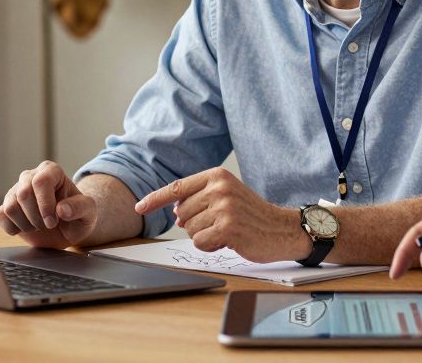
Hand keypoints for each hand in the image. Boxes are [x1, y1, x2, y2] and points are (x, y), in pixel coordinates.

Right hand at [0, 161, 96, 248]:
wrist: (66, 229)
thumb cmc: (78, 216)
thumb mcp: (89, 212)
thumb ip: (80, 207)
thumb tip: (62, 210)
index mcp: (51, 171)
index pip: (40, 182)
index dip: (45, 205)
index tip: (52, 222)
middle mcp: (30, 177)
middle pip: (23, 194)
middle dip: (36, 217)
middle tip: (48, 224)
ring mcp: (15, 191)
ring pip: (10, 207)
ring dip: (26, 224)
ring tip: (38, 225)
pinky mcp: (4, 207)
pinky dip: (12, 228)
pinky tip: (25, 228)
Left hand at [135, 167, 306, 262]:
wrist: (282, 229)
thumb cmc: (251, 215)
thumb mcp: (226, 196)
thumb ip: (199, 200)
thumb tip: (176, 214)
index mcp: (217, 175)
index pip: (177, 188)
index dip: (155, 199)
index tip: (139, 208)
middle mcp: (219, 188)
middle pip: (182, 213)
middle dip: (196, 224)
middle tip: (221, 223)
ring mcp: (224, 207)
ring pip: (190, 230)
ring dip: (205, 236)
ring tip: (228, 231)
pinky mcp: (228, 228)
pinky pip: (200, 242)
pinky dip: (211, 246)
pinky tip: (229, 241)